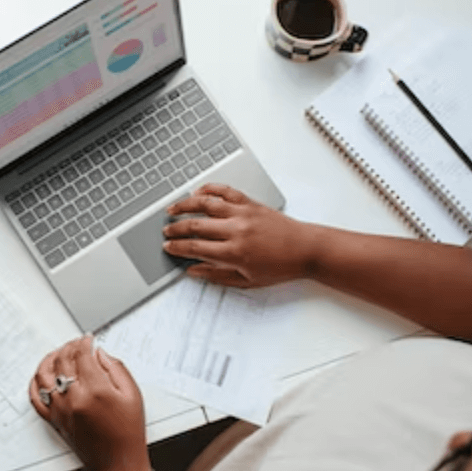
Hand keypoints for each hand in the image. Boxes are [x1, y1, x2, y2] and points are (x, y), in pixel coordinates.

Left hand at [29, 337, 150, 470]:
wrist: (118, 463)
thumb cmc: (128, 432)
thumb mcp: (133, 394)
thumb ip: (116, 368)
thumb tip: (100, 353)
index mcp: (96, 390)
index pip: (82, 355)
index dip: (85, 342)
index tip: (88, 339)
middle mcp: (74, 398)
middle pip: (63, 361)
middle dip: (69, 347)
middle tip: (77, 344)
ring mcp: (61, 409)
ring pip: (44, 375)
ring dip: (50, 359)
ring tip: (58, 354)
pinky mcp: (54, 420)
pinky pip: (35, 398)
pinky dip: (35, 383)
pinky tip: (41, 376)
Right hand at [163, 183, 313, 287]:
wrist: (306, 249)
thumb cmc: (280, 266)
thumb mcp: (247, 281)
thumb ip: (217, 276)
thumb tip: (194, 271)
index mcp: (234, 253)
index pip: (195, 248)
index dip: (177, 247)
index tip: (168, 247)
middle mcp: (236, 230)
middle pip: (195, 225)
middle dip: (176, 229)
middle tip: (166, 231)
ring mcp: (243, 213)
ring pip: (205, 204)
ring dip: (185, 206)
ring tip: (172, 209)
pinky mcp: (250, 203)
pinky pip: (225, 191)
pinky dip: (209, 189)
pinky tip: (198, 193)